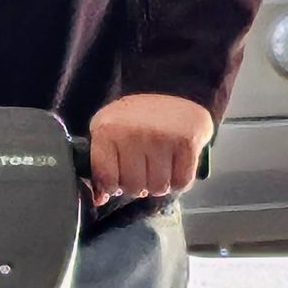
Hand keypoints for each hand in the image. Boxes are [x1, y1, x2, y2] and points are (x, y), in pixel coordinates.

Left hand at [86, 94, 214, 201]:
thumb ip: (102, 166)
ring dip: (160, 183)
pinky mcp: (187, 141)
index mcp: (107, 131)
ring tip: (159, 166)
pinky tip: (175, 165)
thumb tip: (100, 200)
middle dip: (139, 185)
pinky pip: (182, 182)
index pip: (107, 180)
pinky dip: (179, 180)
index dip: (114, 186)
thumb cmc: (136, 118)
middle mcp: (133, 133)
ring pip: (159, 188)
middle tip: (143, 168)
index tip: (119, 177)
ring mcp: (161, 137)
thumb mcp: (109, 133)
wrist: (172, 87)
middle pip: (135, 188)